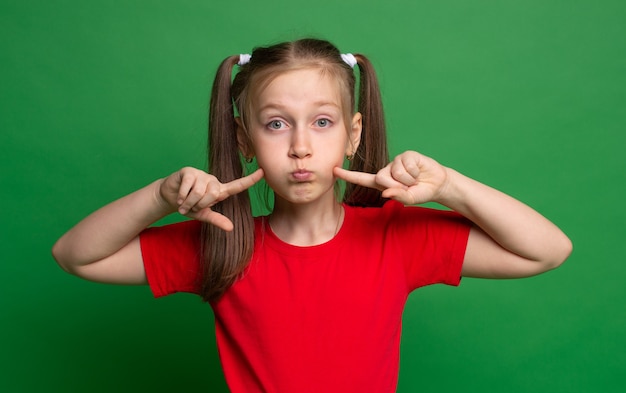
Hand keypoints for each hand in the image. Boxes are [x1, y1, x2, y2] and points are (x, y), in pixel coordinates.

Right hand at [159, 167, 263, 229]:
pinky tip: (179, 198)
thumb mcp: (203, 215)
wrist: (170, 198)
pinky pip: (188, 187)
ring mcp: (201, 174)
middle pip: (213, 194)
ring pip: (199, 192)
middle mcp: (212, 180)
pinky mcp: (188, 171)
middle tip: (192, 206)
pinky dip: (182, 197)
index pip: (237, 186)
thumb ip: (217, 220)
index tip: (263, 172)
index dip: (250, 180)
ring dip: (189, 203)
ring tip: (184, 203)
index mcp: (219, 191)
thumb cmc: (189, 206)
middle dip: (200, 205)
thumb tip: (231, 228)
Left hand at [334, 151, 448, 204]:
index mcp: (382, 183)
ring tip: (415, 179)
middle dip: (396, 185)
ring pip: (395, 172)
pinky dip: (415, 172)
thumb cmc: (420, 192)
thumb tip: (385, 192)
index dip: (348, 176)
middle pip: (380, 177)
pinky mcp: (406, 155)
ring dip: (408, 180)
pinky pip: (406, 165)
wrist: (438, 184)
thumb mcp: (409, 198)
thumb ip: (398, 196)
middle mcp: (387, 171)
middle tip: (409, 187)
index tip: (334, 171)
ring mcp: (396, 162)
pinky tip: (419, 171)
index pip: (362, 179)